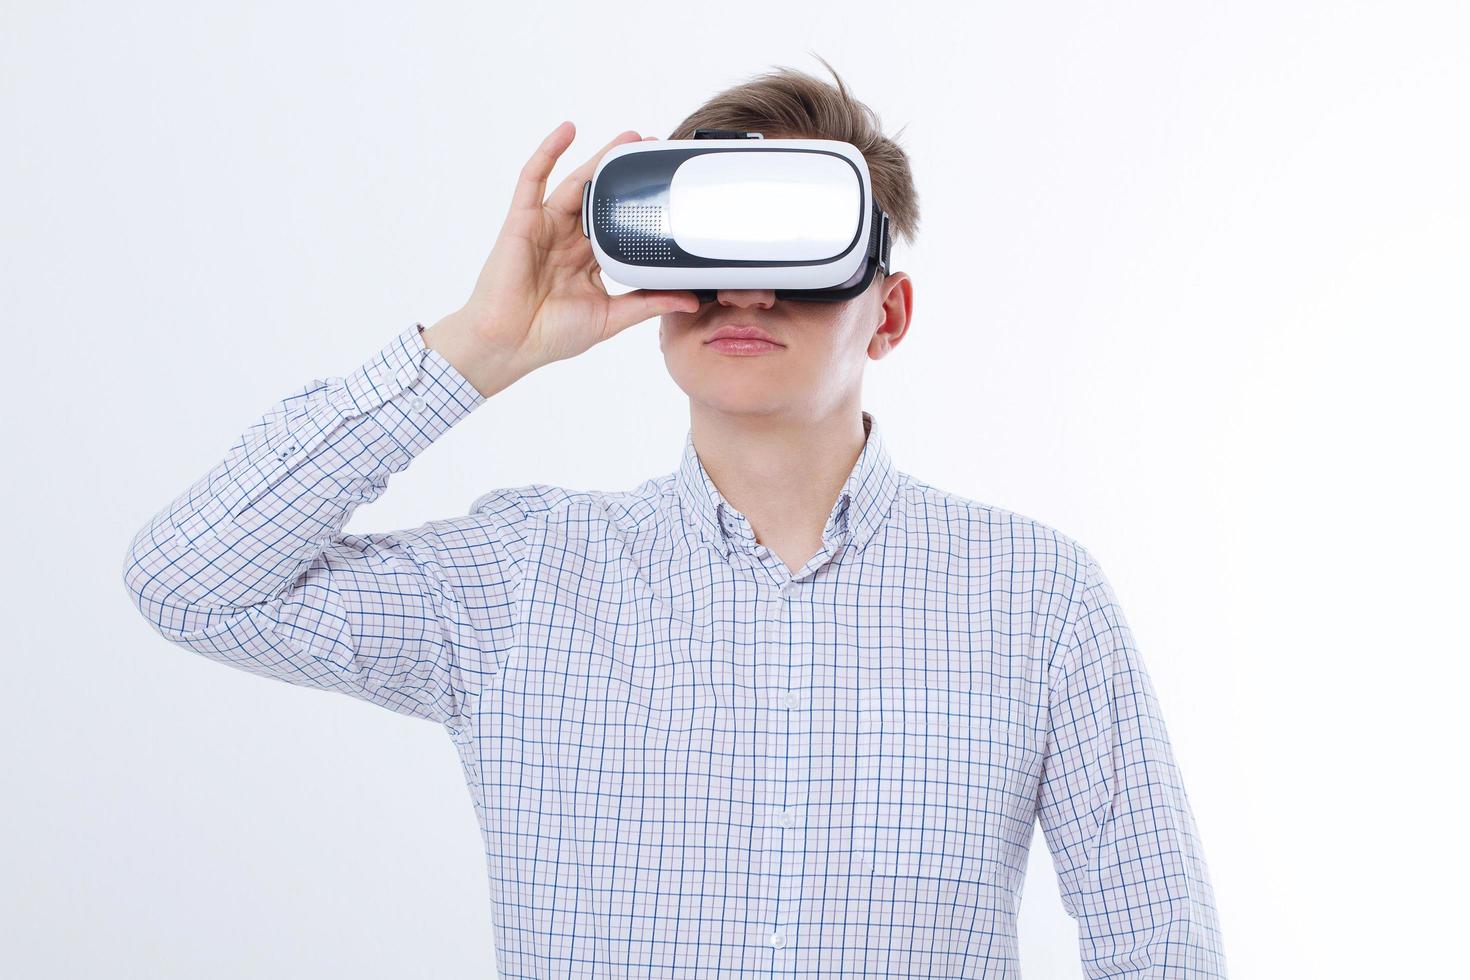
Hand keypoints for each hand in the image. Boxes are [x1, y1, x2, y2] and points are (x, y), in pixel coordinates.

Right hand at [424, 123, 698, 394]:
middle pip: (600, 197)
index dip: (640, 206)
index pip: (619, 225)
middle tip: (653, 147)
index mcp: (588, 261)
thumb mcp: (611, 317)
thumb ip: (648, 304)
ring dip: (599, 157)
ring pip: (575, 183)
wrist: (509, 343)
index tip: (667, 189)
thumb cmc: (550, 334)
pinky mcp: (522, 221)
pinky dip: (548, 152)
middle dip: (624, 172)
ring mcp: (545, 227)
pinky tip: (566, 131)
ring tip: (627, 137)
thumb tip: (690, 300)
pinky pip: (533, 179)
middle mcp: (568, 240)